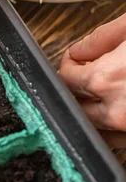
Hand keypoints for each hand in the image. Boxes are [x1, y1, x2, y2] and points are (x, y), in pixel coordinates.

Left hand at [59, 14, 125, 147]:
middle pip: (75, 106)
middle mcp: (115, 110)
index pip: (64, 79)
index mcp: (106, 79)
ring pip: (95, 128)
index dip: (68, 66)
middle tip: (86, 78)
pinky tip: (117, 109)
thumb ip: (102, 38)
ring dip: (92, 113)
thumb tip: (79, 51)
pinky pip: (118, 143)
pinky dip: (112, 130)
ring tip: (101, 94)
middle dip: (75, 91)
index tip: (77, 61)